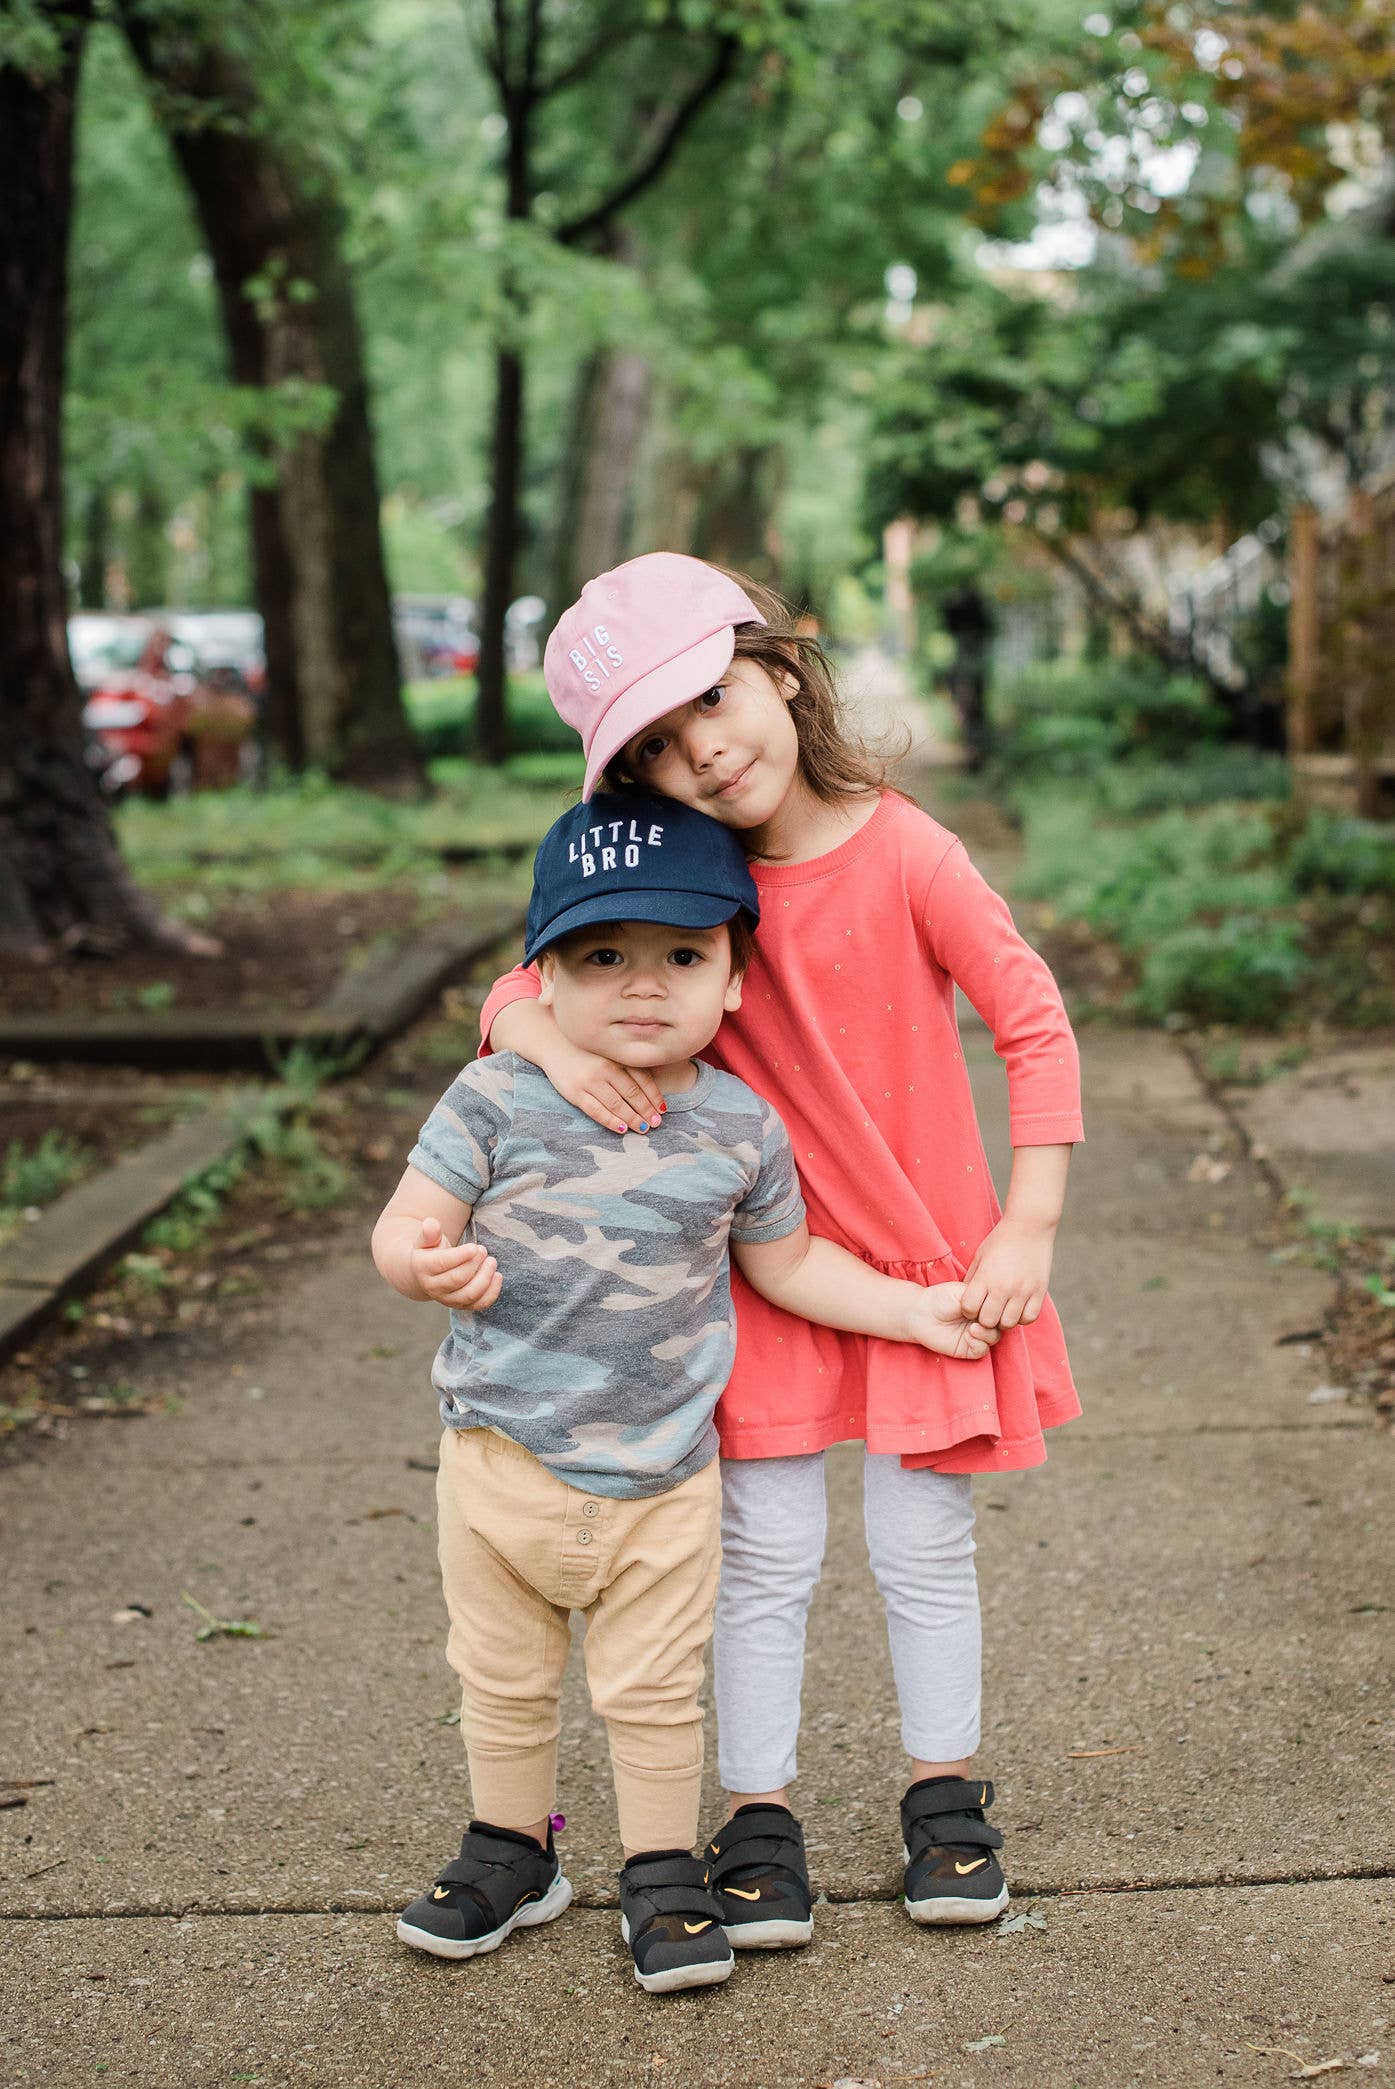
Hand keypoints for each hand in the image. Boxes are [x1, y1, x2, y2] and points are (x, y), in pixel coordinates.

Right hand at [409, 1217, 501, 1309]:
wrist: (426, 1274)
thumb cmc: (430, 1251)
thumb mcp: (427, 1240)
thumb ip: (430, 1232)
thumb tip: (431, 1223)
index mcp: (423, 1268)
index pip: (442, 1264)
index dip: (460, 1256)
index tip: (474, 1247)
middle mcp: (434, 1288)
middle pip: (458, 1279)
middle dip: (474, 1264)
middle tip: (483, 1250)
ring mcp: (448, 1299)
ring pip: (469, 1295)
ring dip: (485, 1278)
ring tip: (492, 1261)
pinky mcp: (461, 1305)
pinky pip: (479, 1304)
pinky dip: (492, 1293)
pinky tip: (498, 1276)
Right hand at [541, 1038, 666, 1135]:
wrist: (553, 1043)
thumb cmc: (586, 1050)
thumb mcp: (608, 1050)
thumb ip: (627, 1063)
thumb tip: (653, 1082)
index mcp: (616, 1057)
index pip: (642, 1079)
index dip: (654, 1096)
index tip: (662, 1109)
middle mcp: (605, 1068)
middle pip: (632, 1093)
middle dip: (646, 1110)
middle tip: (656, 1123)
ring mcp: (590, 1081)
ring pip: (616, 1104)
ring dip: (633, 1118)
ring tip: (643, 1128)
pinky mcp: (575, 1093)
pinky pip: (596, 1110)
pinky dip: (611, 1121)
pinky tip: (622, 1129)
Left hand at [905, 1282, 1000, 1360]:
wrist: (921, 1312)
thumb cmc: (941, 1298)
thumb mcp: (965, 1292)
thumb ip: (983, 1298)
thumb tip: (998, 1304)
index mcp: (983, 1306)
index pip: (1000, 1309)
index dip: (1000, 1308)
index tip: (992, 1302)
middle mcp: (981, 1321)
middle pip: (1000, 1325)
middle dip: (996, 1321)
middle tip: (983, 1317)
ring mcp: (975, 1335)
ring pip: (994, 1338)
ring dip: (988, 1333)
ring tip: (974, 1327)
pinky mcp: (967, 1348)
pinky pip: (982, 1349)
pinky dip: (980, 1342)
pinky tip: (970, 1334)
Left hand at [960, 1217, 1054, 1329]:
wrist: (1030, 1226)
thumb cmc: (1001, 1240)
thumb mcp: (980, 1257)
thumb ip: (972, 1280)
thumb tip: (966, 1302)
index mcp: (986, 1277)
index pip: (969, 1309)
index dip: (968, 1309)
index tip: (973, 1303)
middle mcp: (1004, 1287)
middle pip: (988, 1321)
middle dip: (984, 1318)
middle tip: (987, 1308)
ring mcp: (1024, 1291)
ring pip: (1009, 1323)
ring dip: (1003, 1319)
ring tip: (1002, 1309)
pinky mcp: (1040, 1292)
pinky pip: (1029, 1318)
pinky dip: (1022, 1317)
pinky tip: (1018, 1307)